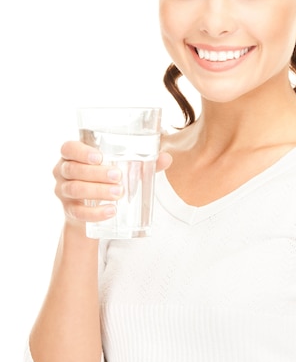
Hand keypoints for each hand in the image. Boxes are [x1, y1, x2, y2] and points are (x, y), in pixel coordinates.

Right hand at [54, 141, 172, 227]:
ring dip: (97, 191)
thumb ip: (143, 162)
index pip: (68, 148)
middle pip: (73, 169)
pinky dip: (95, 213)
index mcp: (73, 155)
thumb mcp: (121, 168)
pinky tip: (111, 212)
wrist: (92, 211)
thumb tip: (167, 158)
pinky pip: (78, 213)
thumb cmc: (108, 179)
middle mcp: (63, 171)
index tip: (99, 157)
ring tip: (118, 193)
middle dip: (96, 173)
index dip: (81, 151)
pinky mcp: (69, 212)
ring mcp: (63, 192)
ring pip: (75, 189)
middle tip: (118, 176)